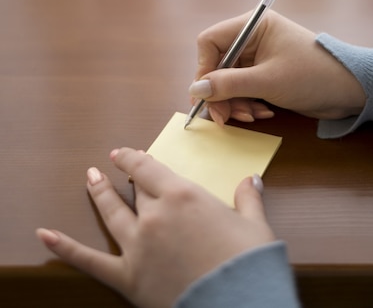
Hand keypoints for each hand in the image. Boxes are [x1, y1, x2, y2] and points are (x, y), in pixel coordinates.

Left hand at [36, 148, 273, 307]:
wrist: (240, 304)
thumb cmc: (248, 263)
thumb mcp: (255, 225)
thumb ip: (249, 197)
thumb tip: (252, 179)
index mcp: (183, 196)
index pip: (149, 169)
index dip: (134, 158)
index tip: (126, 153)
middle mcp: (155, 215)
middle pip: (134, 190)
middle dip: (124, 176)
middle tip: (114, 165)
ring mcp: (138, 246)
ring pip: (112, 213)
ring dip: (99, 194)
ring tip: (89, 179)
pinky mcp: (129, 277)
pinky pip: (91, 261)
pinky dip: (66, 248)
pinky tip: (46, 235)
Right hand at [189, 10, 365, 124]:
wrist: (351, 89)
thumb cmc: (312, 75)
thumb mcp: (267, 81)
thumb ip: (228, 84)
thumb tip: (195, 90)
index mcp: (252, 26)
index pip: (210, 42)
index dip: (204, 69)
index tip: (206, 95)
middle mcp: (252, 38)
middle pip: (217, 65)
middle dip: (220, 93)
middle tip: (224, 118)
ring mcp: (258, 57)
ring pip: (228, 81)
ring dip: (234, 101)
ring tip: (250, 116)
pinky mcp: (265, 74)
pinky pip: (242, 89)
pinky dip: (246, 103)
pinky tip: (261, 113)